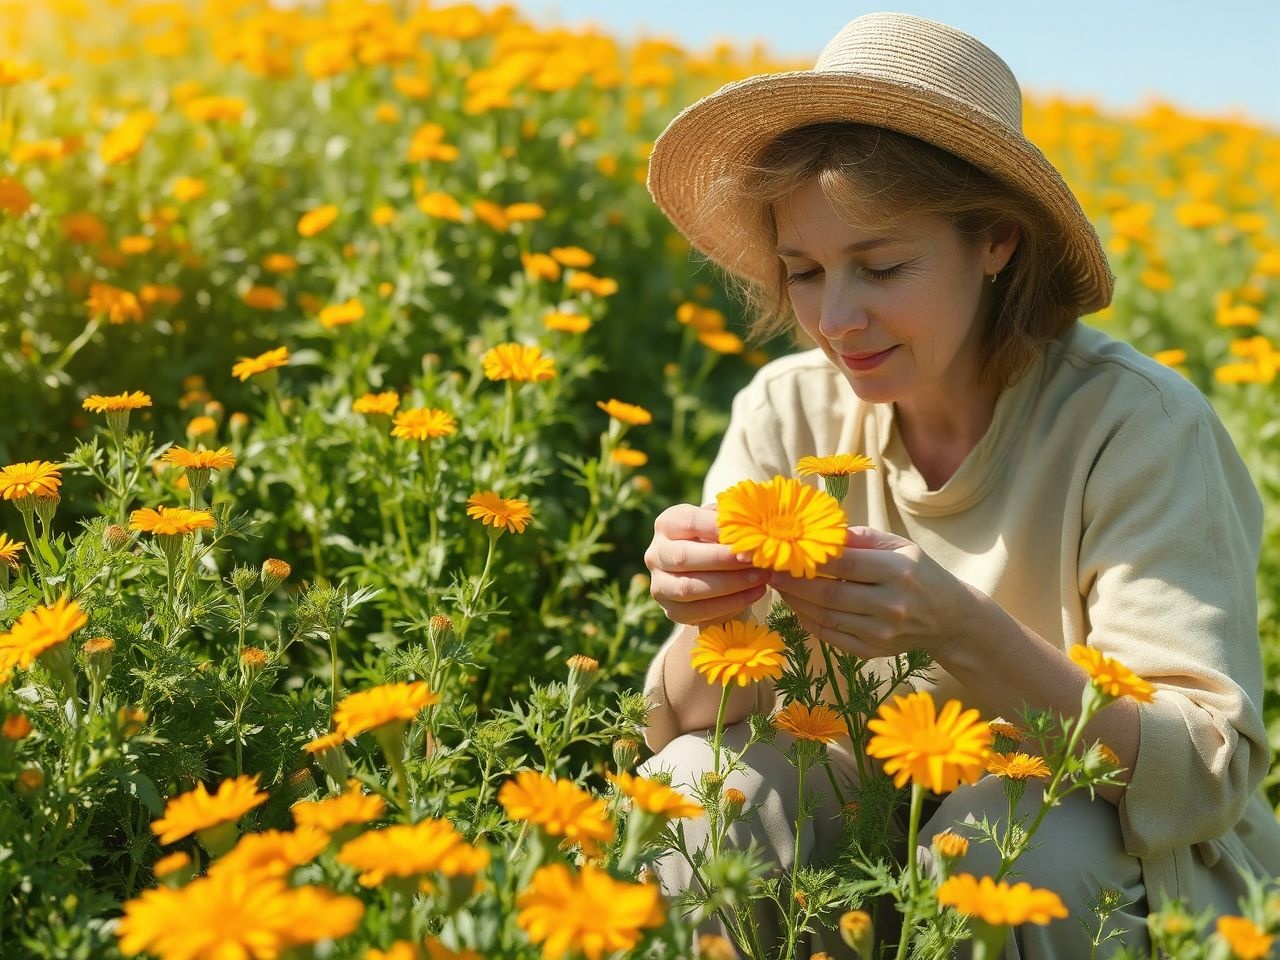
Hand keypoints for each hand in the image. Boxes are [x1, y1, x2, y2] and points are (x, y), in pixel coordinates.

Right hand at [644, 503, 771, 625]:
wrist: (710, 572)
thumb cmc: (720, 539)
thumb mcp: (723, 522)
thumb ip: (732, 519)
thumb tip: (752, 522)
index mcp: (667, 524)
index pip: (689, 522)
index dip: (717, 527)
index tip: (747, 532)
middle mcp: (656, 553)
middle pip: (683, 557)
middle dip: (723, 559)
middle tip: (755, 558)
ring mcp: (660, 584)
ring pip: (688, 587)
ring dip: (729, 584)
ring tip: (760, 578)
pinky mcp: (671, 610)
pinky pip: (697, 611)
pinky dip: (729, 604)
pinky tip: (753, 594)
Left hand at [769, 525, 974, 659]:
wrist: (948, 619)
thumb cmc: (919, 573)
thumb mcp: (899, 546)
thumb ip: (860, 538)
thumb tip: (818, 532)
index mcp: (899, 572)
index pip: (843, 564)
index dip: (809, 558)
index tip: (783, 551)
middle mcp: (890, 605)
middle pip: (829, 594)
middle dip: (793, 582)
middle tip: (771, 571)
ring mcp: (881, 633)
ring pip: (825, 617)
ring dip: (795, 601)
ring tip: (779, 585)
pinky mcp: (871, 652)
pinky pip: (829, 636)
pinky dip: (808, 620)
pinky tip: (797, 605)